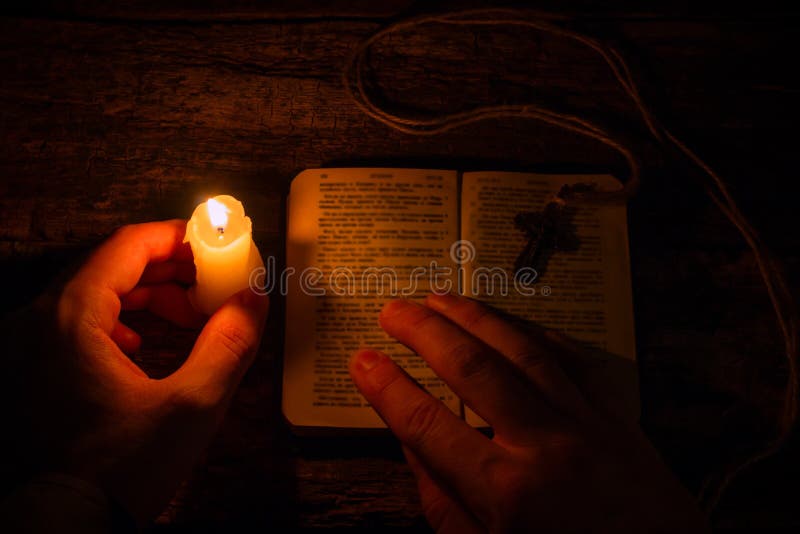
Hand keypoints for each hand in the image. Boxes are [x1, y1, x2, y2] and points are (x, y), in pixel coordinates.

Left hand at [1, 220, 268, 522]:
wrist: (63, 525)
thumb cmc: (119, 469)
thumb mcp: (191, 406)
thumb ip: (229, 345)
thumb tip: (254, 298)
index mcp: (72, 318)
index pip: (127, 246)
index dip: (177, 238)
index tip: (214, 244)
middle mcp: (39, 320)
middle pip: (111, 266)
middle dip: (169, 270)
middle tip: (211, 283)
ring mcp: (29, 344)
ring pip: (94, 293)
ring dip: (146, 295)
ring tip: (187, 314)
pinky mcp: (32, 368)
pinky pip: (77, 321)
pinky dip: (118, 319)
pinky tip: (142, 344)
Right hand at [349, 294, 708, 532]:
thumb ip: (444, 504)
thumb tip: (413, 445)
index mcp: (505, 493)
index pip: (427, 424)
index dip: (387, 388)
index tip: (361, 360)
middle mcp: (543, 446)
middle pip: (472, 368)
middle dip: (425, 332)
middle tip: (393, 309)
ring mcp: (585, 425)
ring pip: (521, 350)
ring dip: (475, 317)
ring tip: (440, 297)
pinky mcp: (617, 417)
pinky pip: (572, 359)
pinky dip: (535, 334)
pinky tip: (509, 320)